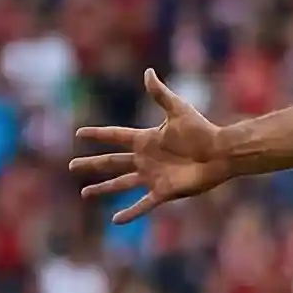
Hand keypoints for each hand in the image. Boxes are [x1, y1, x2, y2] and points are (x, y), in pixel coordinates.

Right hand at [70, 70, 233, 224]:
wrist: (220, 153)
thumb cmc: (202, 131)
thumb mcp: (178, 110)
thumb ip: (160, 94)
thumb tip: (148, 72)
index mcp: (146, 140)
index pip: (115, 136)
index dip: (98, 135)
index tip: (79, 133)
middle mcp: (145, 159)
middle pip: (112, 162)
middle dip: (92, 164)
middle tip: (71, 166)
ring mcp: (152, 177)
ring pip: (121, 184)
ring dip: (103, 188)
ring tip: (85, 193)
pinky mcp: (163, 192)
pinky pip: (143, 204)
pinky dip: (130, 212)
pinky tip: (115, 220)